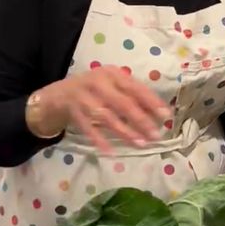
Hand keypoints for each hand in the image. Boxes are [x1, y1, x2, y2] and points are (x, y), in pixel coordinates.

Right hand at [37, 66, 169, 153]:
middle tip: (156, 135)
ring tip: (141, 144)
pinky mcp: (73, 112)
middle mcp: (98, 82)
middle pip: (123, 102)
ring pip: (107, 116)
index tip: (166, 116)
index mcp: (112, 74)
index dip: (151, 102)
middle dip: (141, 120)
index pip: (135, 87)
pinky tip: (111, 152)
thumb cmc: (94, 91)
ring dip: (125, 131)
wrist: (58, 95)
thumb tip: (158, 113)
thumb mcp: (111, 85)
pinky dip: (99, 140)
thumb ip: (131, 95)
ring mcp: (84, 97)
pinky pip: (89, 128)